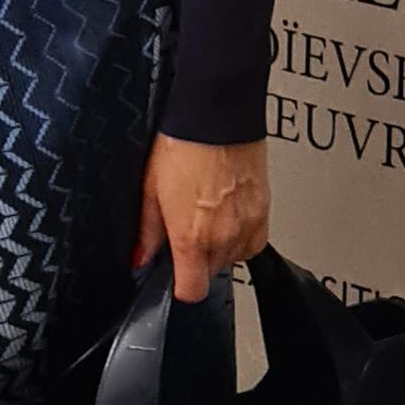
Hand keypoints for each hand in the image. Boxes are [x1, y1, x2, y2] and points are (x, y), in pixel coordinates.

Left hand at [134, 132, 269, 302]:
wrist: (217, 112)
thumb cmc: (182, 142)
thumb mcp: (150, 187)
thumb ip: (147, 231)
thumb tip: (140, 257)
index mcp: (192, 237)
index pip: (192, 291)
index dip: (180, 286)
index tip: (173, 273)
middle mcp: (225, 237)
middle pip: (211, 273)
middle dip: (197, 259)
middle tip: (185, 227)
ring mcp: (248, 224)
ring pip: (233, 257)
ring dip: (220, 246)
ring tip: (206, 213)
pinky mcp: (265, 209)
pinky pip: (254, 240)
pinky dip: (242, 234)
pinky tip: (227, 212)